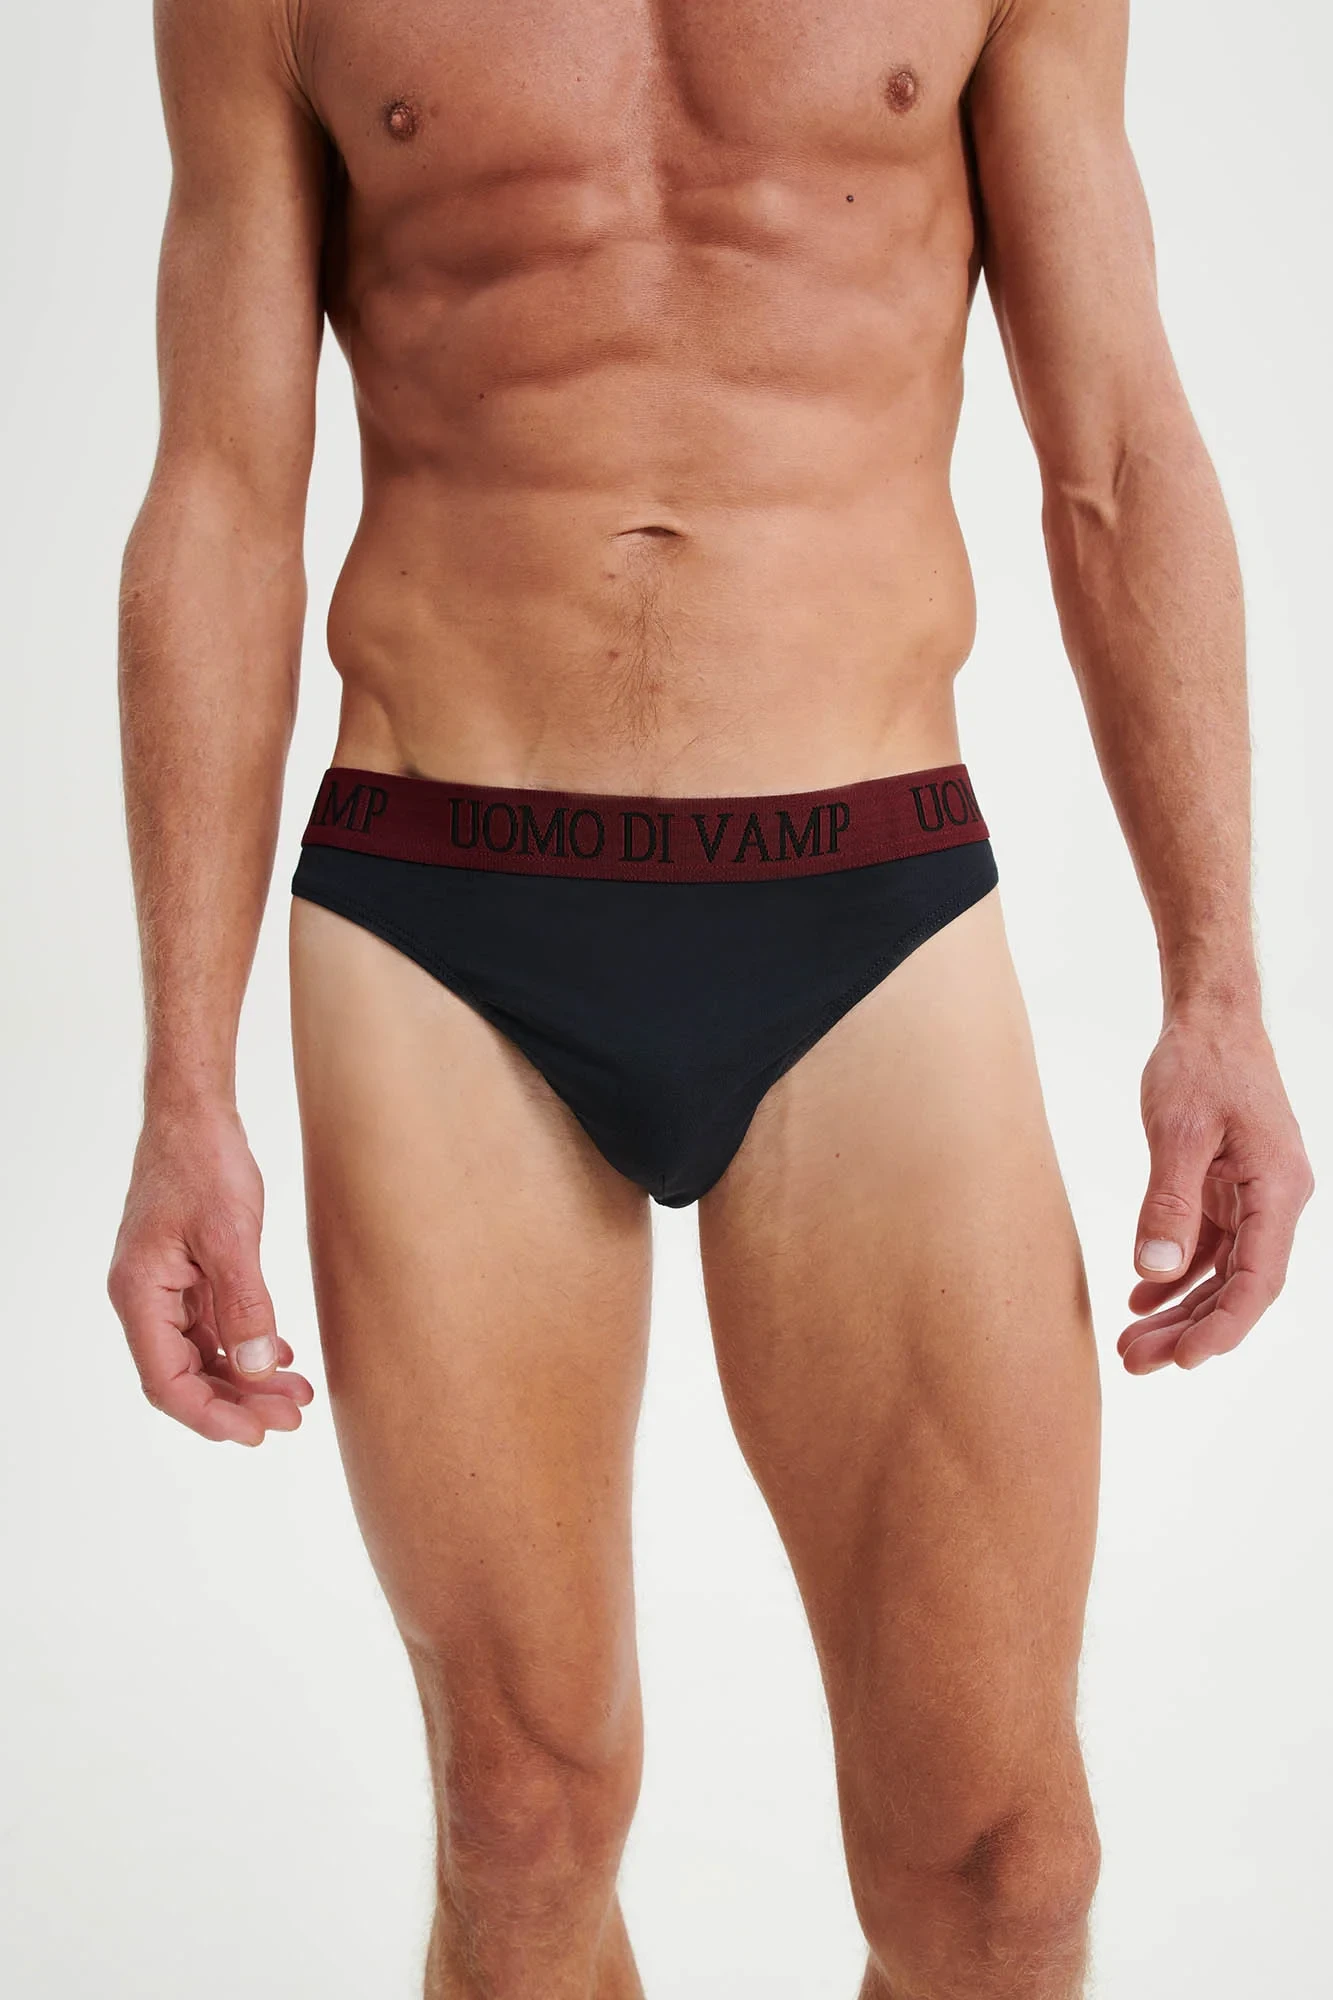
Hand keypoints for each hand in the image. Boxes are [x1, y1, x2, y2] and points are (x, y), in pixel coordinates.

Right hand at [108, 1101, 313, 1443]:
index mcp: (140, 1295)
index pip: (167, 1382)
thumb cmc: (204, 1162)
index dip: (211, 1415)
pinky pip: (214, 1328)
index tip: (258, 1433)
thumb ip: (245, 1305)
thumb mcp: (230, 1235)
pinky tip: (284, 1357)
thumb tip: (258, 1369)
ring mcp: (166, 1288)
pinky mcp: (189, 1274)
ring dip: (249, 1379)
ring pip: (204, 1355)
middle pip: (187, 1376)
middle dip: (240, 1402)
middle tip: (293, 1419)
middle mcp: (146, 1299)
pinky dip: (248, 1347)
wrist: (196, 1113)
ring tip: (299, 1396)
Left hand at [1118, 1011, 1312, 1373]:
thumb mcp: (1179, 1131)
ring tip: (1131, 1344)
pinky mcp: (1227, 1188)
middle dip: (1189, 1330)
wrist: (1210, 1017)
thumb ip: (1169, 1202)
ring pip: (1219, 1272)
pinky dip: (1174, 1274)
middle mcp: (1273, 1200)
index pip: (1258, 1279)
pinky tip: (1140, 1300)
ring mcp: (1252, 1196)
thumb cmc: (1201, 1062)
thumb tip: (1154, 1272)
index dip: (1223, 1326)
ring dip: (1178, 1310)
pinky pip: (1206, 1246)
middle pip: (1236, 1286)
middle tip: (1136, 1363)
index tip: (1183, 1360)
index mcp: (1277, 1189)